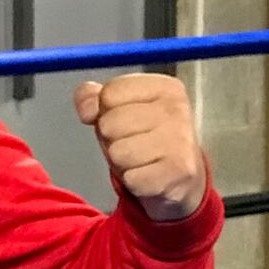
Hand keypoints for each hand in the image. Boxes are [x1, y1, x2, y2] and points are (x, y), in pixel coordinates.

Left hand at [74, 74, 206, 221]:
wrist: (179, 176)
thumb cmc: (144, 138)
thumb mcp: (115, 109)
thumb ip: (92, 97)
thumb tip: (88, 108)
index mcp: (164, 87)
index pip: (110, 92)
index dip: (104, 110)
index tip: (123, 118)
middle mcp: (176, 109)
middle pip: (109, 123)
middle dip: (111, 138)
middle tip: (132, 142)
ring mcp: (181, 140)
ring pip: (117, 152)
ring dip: (121, 161)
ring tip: (140, 159)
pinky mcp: (180, 171)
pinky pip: (131, 178)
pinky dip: (133, 181)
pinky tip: (149, 175)